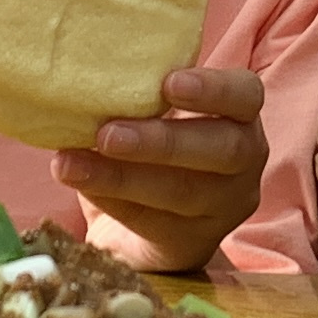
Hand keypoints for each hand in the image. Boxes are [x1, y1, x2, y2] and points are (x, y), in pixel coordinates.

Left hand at [62, 68, 266, 272]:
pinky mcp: (193, 241)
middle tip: (107, 134)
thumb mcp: (155, 114)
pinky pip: (153, 222)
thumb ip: (139, 96)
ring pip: (182, 192)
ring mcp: (224, 207)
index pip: (245, 95)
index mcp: (239, 116)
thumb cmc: (152, 146)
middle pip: (223, 149)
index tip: (169, 84)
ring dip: (122, 176)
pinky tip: (78, 182)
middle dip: (163, 141)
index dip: (213, 89)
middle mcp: (244, 161)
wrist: (148, 224)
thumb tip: (84, 76)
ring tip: (71, 164)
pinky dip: (109, 200)